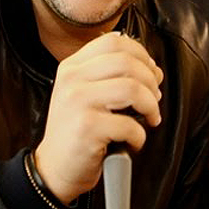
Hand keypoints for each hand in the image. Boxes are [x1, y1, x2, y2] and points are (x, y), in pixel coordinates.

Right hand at [35, 32, 162, 204]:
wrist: (54, 168)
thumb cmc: (77, 130)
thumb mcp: (86, 93)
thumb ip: (114, 75)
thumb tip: (154, 70)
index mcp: (72, 66)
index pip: (113, 41)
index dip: (141, 54)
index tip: (151, 72)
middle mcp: (72, 79)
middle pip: (127, 62)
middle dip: (151, 81)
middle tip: (154, 99)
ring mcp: (77, 102)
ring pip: (132, 88)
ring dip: (150, 106)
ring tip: (149, 118)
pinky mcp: (87, 128)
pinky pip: (130, 124)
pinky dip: (140, 135)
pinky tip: (133, 141)